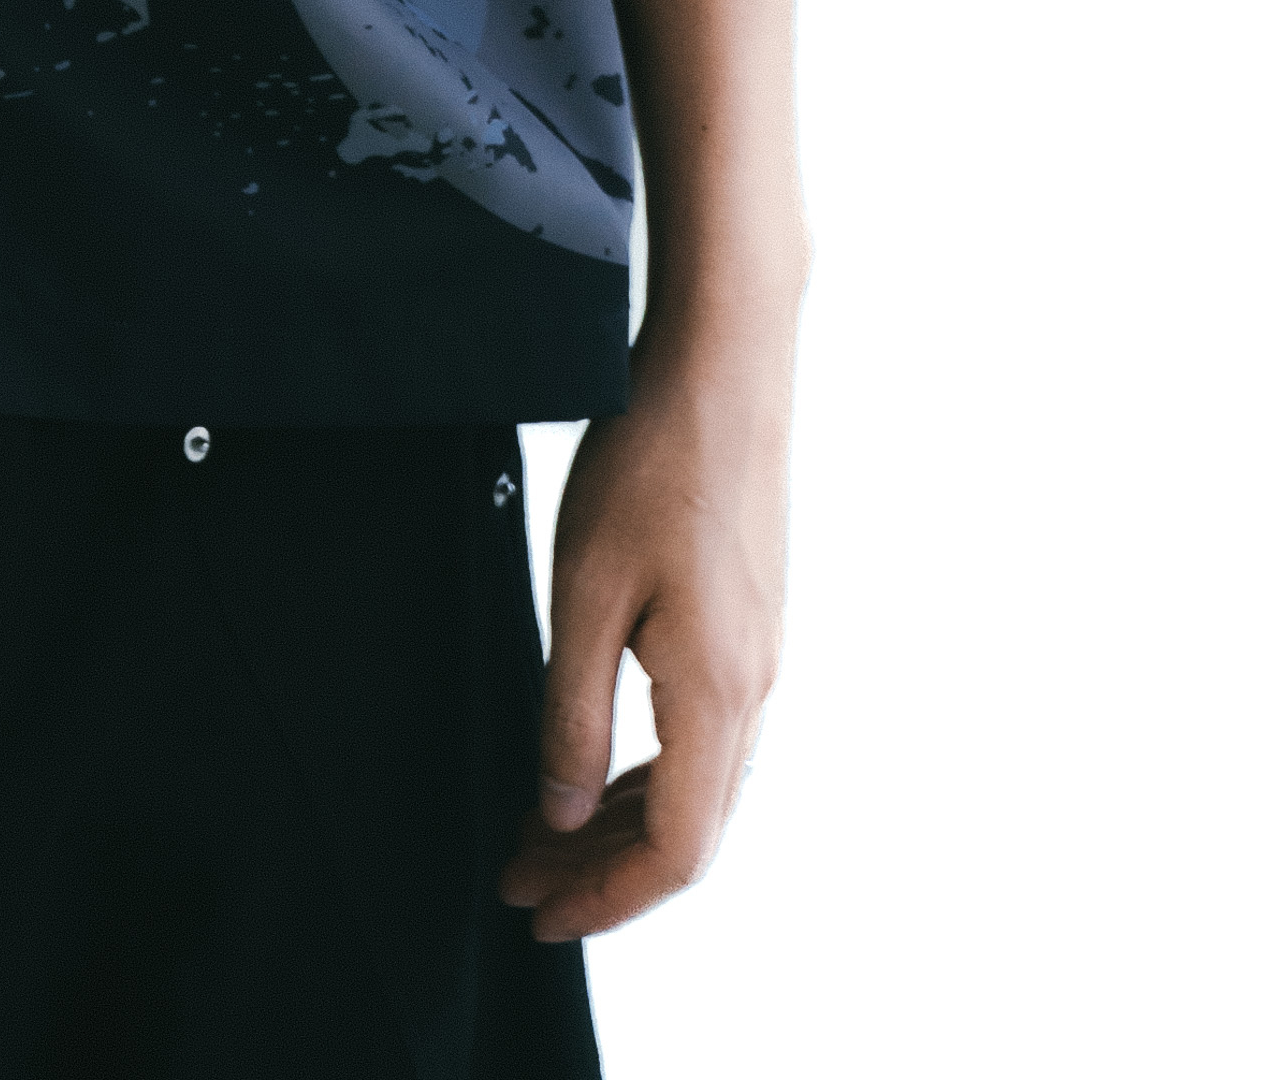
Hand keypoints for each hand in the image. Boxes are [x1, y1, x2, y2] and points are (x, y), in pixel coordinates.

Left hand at [496, 333, 789, 942]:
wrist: (727, 365)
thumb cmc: (653, 459)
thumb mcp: (586, 590)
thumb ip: (570, 711)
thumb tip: (558, 811)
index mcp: (717, 693)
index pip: (674, 852)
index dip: (606, 899)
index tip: (537, 914)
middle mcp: (755, 690)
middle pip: (690, 832)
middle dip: (601, 870)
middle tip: (517, 879)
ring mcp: (762, 657)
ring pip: (699, 786)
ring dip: (621, 822)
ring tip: (541, 830)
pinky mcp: (752, 624)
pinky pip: (705, 737)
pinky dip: (647, 772)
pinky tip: (596, 764)